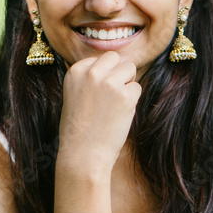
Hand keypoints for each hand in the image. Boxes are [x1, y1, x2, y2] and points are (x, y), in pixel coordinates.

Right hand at [57, 50, 141, 171]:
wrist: (82, 155)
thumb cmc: (80, 129)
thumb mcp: (76, 94)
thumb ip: (91, 77)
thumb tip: (116, 64)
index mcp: (75, 70)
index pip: (100, 58)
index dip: (103, 75)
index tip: (96, 95)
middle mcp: (91, 72)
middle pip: (116, 58)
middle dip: (118, 73)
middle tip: (110, 97)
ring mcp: (109, 82)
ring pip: (130, 68)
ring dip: (126, 85)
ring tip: (113, 106)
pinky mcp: (125, 95)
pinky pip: (137, 88)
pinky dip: (132, 101)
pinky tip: (118, 115)